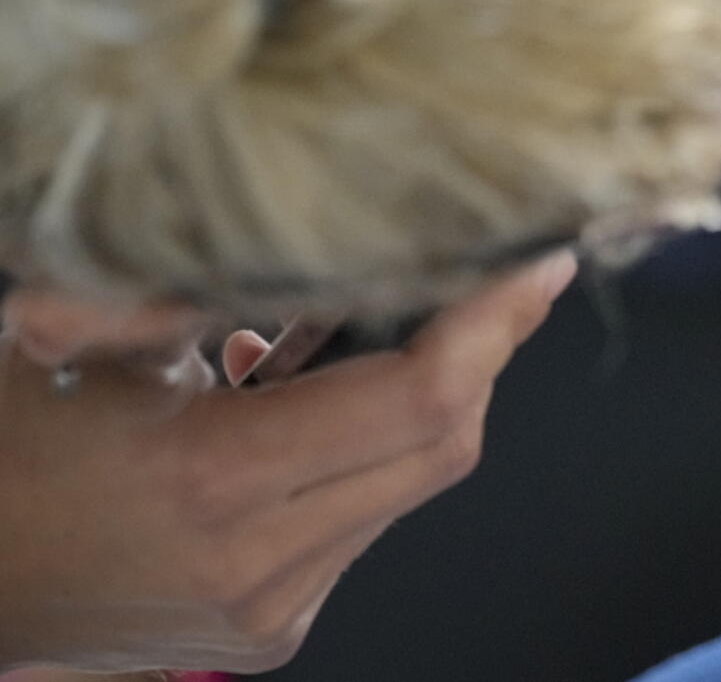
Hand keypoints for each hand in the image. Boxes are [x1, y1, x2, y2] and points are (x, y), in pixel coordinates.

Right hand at [0, 251, 575, 673]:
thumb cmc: (0, 456)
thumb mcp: (77, 341)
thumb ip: (200, 283)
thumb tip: (322, 231)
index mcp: (209, 478)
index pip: (416, 398)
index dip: (494, 324)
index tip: (534, 262)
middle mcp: (258, 562)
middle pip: (442, 445)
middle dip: (487, 354)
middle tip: (503, 278)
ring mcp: (272, 606)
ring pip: (412, 482)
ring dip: (426, 398)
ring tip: (402, 319)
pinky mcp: (275, 622)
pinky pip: (366, 516)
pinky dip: (372, 447)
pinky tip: (330, 392)